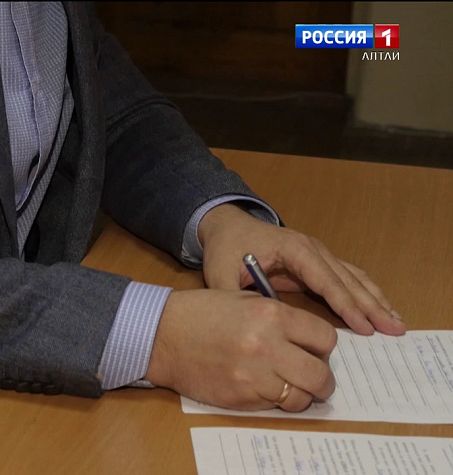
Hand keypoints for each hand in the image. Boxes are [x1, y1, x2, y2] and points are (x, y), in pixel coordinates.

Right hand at [145, 289, 336, 411]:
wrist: (163, 335)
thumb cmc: (201, 314)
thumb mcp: (245, 301)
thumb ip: (280, 318)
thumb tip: (310, 342)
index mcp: (271, 315)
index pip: (326, 338)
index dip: (322, 346)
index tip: (314, 349)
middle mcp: (267, 346)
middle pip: (321, 375)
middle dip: (322, 378)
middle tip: (313, 376)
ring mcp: (254, 376)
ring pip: (301, 398)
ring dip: (300, 394)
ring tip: (287, 384)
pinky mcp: (241, 397)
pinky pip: (274, 406)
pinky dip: (274, 400)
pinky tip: (261, 386)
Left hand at [197, 204, 405, 335]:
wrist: (228, 226)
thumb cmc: (225, 248)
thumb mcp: (219, 272)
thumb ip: (230, 296)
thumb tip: (248, 324)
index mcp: (292, 249)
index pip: (324, 279)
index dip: (344, 303)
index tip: (363, 326)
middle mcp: (313, 249)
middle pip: (347, 280)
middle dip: (371, 305)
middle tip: (394, 330)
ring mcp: (318, 254)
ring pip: (354, 279)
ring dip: (376, 301)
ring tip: (397, 324)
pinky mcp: (318, 263)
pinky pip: (347, 279)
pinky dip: (366, 295)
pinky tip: (381, 311)